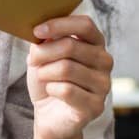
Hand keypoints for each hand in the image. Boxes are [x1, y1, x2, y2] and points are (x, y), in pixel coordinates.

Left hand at [26, 15, 112, 138]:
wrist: (49, 113)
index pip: (85, 25)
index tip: (36, 31)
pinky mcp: (96, 105)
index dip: (59, 25)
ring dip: (45, 72)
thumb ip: (45, 40)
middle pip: (70, 46)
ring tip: (43, 76)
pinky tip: (52, 91)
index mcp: (95, 43)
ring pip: (66, 68)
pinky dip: (51, 89)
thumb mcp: (43, 54)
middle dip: (44, 53)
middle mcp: (105, 61)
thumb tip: (41, 31)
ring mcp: (104, 84)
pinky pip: (67, 90)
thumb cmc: (48, 79)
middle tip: (33, 61)